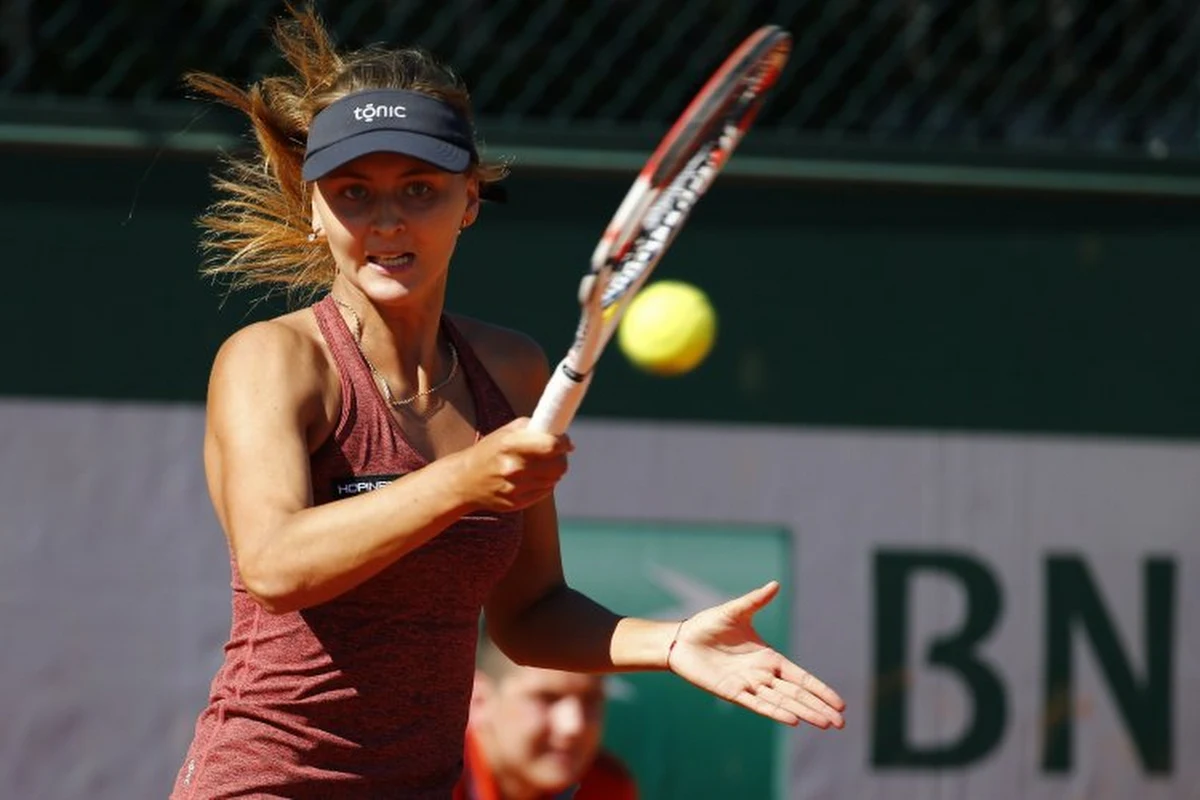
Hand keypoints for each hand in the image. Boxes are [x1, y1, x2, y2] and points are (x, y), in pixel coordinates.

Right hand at [453, 417, 572, 511]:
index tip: (565, 442)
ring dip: (552, 471)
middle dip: (561, 458)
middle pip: (558, 466)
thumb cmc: (490, 451)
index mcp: (509, 445)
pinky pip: (545, 492)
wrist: (464, 481)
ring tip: (539, 465)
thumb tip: (565, 439)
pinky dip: (544, 483)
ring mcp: (515, 488)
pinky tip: (531, 478)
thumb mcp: (506, 432)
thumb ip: (534, 428)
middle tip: (555, 454)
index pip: (551, 446)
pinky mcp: (517, 503)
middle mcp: (513, 468)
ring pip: (554, 479)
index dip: (563, 443)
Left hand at [666, 580, 845, 728]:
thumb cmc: (708, 625)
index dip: (820, 690)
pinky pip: (758, 704)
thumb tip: (775, 584)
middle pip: (797, 694)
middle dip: (819, 707)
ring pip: (782, 702)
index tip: (840, 704)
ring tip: (825, 724)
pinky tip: (793, 720)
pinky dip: (775, 712)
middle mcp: (763, 675)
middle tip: (841, 723)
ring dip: (803, 712)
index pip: (801, 678)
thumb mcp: (735, 611)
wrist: (681, 640)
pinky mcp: (732, 693)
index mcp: (769, 658)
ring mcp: (749, 685)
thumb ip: (755, 600)